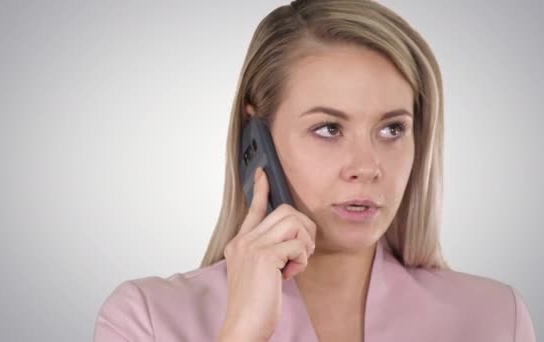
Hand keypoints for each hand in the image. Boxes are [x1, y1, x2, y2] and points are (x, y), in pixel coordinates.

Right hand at [218, 167, 315, 341]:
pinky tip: (290, 274)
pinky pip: (298, 245)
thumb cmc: (254, 304)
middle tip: (302, 250)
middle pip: (285, 211)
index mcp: (239, 244)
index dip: (261, 189)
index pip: (253, 209)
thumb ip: (268, 253)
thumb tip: (292, 239)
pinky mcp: (265, 257)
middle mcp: (243, 241)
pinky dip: (301, 260)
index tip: (262, 174)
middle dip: (304, 227)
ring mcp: (252, 247)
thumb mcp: (257, 273)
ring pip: (294, 222)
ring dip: (304, 243)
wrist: (243, 326)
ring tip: (295, 264)